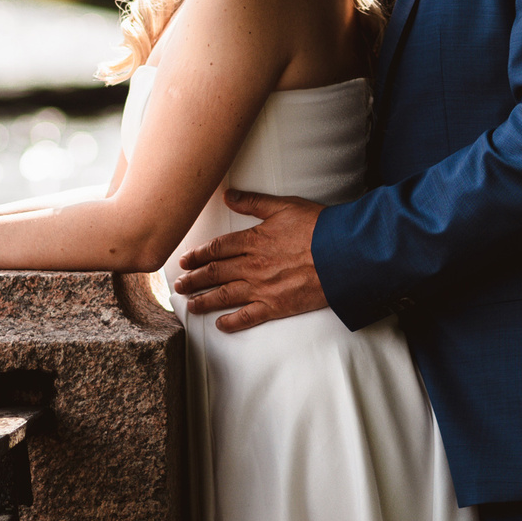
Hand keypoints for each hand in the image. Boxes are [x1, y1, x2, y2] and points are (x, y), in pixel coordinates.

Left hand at [173, 190, 326, 331]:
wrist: (342, 253)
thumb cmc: (317, 227)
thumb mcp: (284, 207)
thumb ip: (253, 202)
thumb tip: (228, 195)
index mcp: (252, 241)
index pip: (216, 249)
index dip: (197, 255)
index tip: (184, 261)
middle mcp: (252, 266)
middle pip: (214, 273)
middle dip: (193, 280)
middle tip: (179, 285)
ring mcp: (262, 288)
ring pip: (224, 296)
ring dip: (204, 301)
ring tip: (190, 305)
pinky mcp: (276, 306)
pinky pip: (247, 317)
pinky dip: (231, 323)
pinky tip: (219, 325)